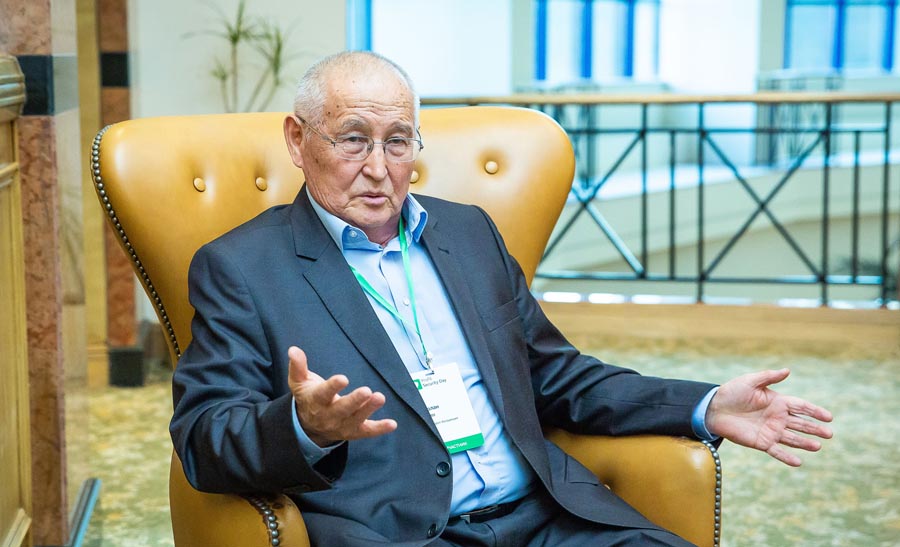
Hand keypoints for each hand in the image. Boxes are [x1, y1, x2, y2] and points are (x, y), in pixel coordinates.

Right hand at [287, 346, 396, 446]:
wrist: (308, 426)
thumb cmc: (309, 397)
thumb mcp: (299, 382)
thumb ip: (298, 366)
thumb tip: (293, 349)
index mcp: (316, 401)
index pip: (323, 394)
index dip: (333, 387)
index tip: (343, 378)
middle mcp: (329, 416)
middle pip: (342, 409)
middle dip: (355, 401)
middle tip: (367, 390)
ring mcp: (342, 425)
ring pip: (356, 419)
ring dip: (368, 410)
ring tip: (380, 397)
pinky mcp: (354, 432)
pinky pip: (367, 431)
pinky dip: (380, 429)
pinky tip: (392, 424)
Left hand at [706, 368, 832, 466]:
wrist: (713, 409)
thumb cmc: (731, 392)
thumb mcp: (750, 381)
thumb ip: (769, 377)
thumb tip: (787, 370)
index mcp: (778, 402)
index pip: (801, 407)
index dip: (815, 411)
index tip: (829, 417)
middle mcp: (777, 418)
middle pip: (801, 424)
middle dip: (815, 429)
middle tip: (829, 434)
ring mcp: (771, 431)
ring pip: (792, 439)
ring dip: (805, 443)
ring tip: (818, 446)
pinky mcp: (761, 442)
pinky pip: (777, 451)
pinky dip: (787, 457)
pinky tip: (798, 462)